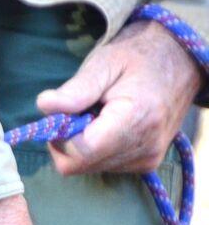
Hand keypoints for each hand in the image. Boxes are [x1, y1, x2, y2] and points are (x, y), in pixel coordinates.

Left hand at [36, 20, 203, 175]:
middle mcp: (145, 147)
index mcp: (135, 120)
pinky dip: (97, 149)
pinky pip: (103, 166)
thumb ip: (75, 89)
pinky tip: (109, 125)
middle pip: (80, 164)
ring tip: (100, 114)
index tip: (64, 114)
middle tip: (81, 111)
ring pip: (89, 167)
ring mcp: (147, 159)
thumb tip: (45, 106)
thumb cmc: (137, 57)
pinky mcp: (146, 164)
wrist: (180, 62)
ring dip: (83, 144)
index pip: (80, 153)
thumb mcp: (103, 63)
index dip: (60, 138)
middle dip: (69, 140)